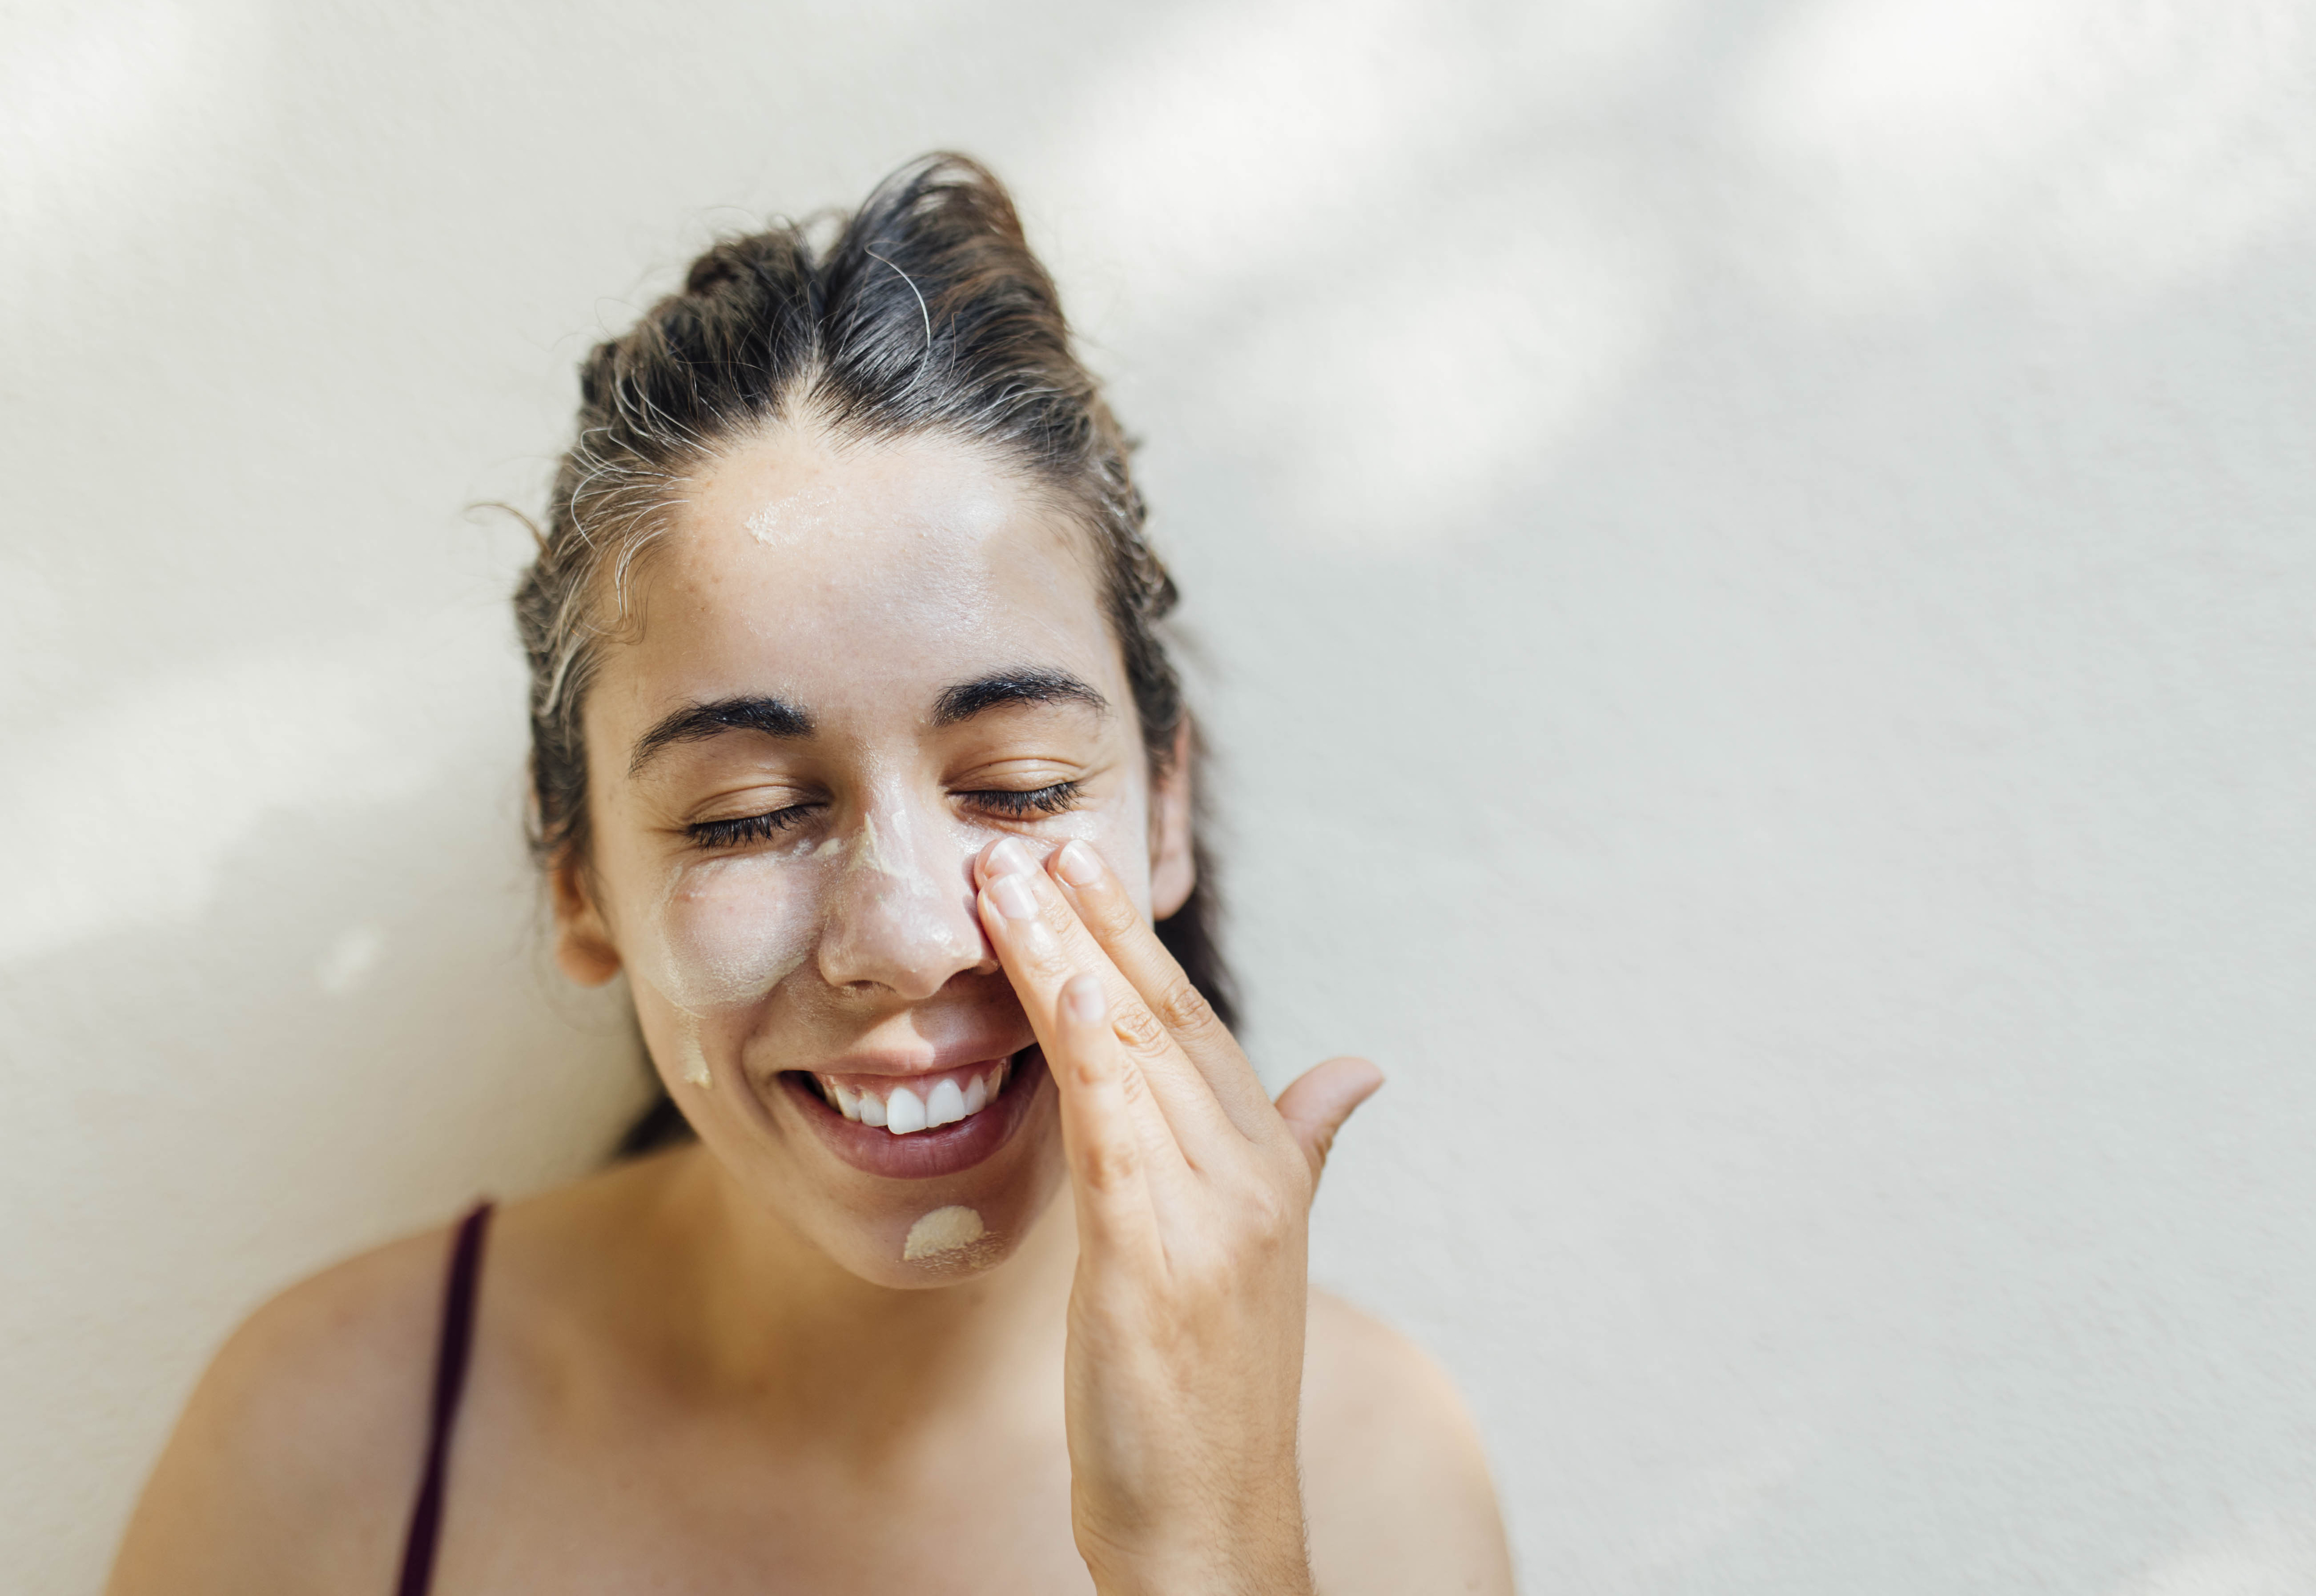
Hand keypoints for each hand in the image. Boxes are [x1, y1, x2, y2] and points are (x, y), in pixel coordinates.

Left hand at [975, 836, 1382, 1595]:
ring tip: (1006, 881)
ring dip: (1063, 958)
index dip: (1134, 940)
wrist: (1215, 1526)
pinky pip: (1121, 1136)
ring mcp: (1210, 1215)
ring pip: (1129, 1056)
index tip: (1078, 864)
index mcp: (1268, 1168)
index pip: (1192, 1025)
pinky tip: (1061, 988)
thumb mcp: (1257, 1256)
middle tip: (1030, 838)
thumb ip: (1303, 1146)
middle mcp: (1249, 1175)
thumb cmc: (1214, 1393)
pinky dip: (1093, 1055)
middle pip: (1160, 1019)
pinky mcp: (1157, 1262)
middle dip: (1092, 922)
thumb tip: (1358, 1069)